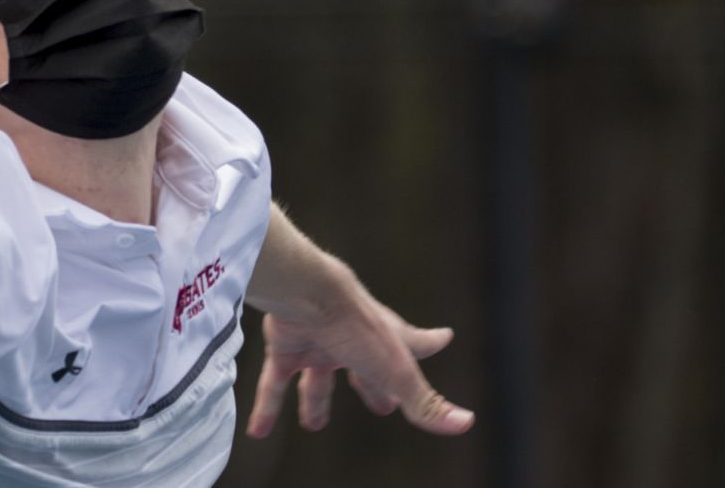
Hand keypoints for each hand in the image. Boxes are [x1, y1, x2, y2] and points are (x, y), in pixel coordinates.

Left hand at [246, 285, 473, 438]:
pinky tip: (259, 431)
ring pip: (316, 378)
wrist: (303, 293)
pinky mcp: (285, 345)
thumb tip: (464, 423)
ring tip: (313, 423)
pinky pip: (273, 382)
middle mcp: (352, 339)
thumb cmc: (355, 326)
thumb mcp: (395, 371)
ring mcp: (317, 341)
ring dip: (315, 402)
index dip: (431, 342)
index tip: (446, 336)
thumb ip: (424, 402)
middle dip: (372, 387)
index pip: (417, 343)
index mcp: (386, 341)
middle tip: (381, 405)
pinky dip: (267, 407)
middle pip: (364, 368)